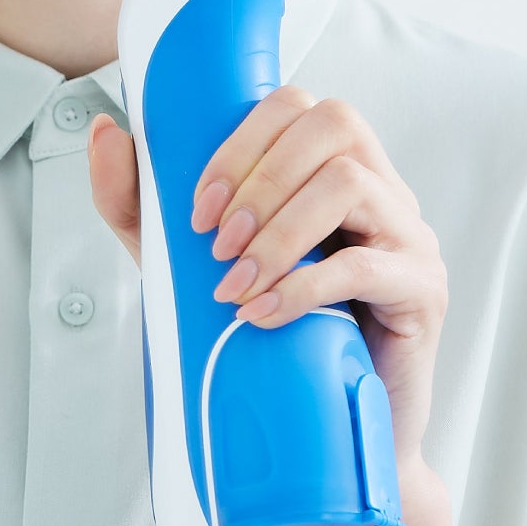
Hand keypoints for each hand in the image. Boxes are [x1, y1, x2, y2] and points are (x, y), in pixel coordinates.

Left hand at [88, 86, 447, 473]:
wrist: (325, 421)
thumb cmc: (260, 322)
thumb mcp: (181, 257)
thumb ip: (140, 198)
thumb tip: (103, 128)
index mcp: (327, 163)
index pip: (294, 104)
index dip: (239, 143)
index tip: (197, 207)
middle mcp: (378, 184)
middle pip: (331, 125)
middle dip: (260, 179)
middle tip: (217, 244)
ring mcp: (408, 233)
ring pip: (350, 185)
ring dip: (278, 232)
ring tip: (236, 283)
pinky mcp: (423, 289)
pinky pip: (368, 266)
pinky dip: (303, 287)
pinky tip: (263, 314)